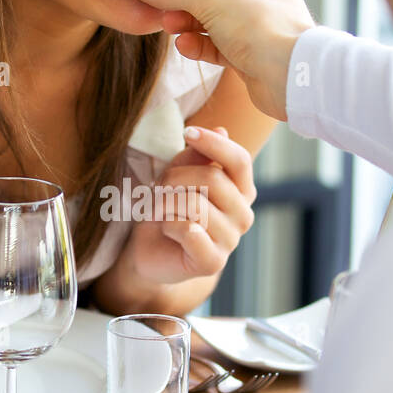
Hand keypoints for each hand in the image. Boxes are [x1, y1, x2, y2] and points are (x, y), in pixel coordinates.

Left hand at [120, 125, 256, 285]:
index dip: (214, 143)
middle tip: (158, 188)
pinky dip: (168, 225)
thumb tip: (221, 130)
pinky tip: (166, 230)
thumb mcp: (178, 174)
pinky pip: (188, 230)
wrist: (150, 250)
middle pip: (213, 179)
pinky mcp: (213, 262)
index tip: (187, 132)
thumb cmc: (167, 209)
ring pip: (196, 204)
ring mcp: (231, 240)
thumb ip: (197, 155)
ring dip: (166, 203)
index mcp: (242, 191)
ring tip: (158, 210)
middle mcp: (243, 215)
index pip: (239, 160)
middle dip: (175, 178)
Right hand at [126, 0, 314, 120]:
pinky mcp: (250, 55)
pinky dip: (200, 44)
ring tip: (168, 25)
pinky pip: (219, 44)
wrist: (291, 77)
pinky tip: (184, 46)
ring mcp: (256, 26)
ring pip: (214, 18)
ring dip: (189, 21)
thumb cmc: (262, 26)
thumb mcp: (211, 0)